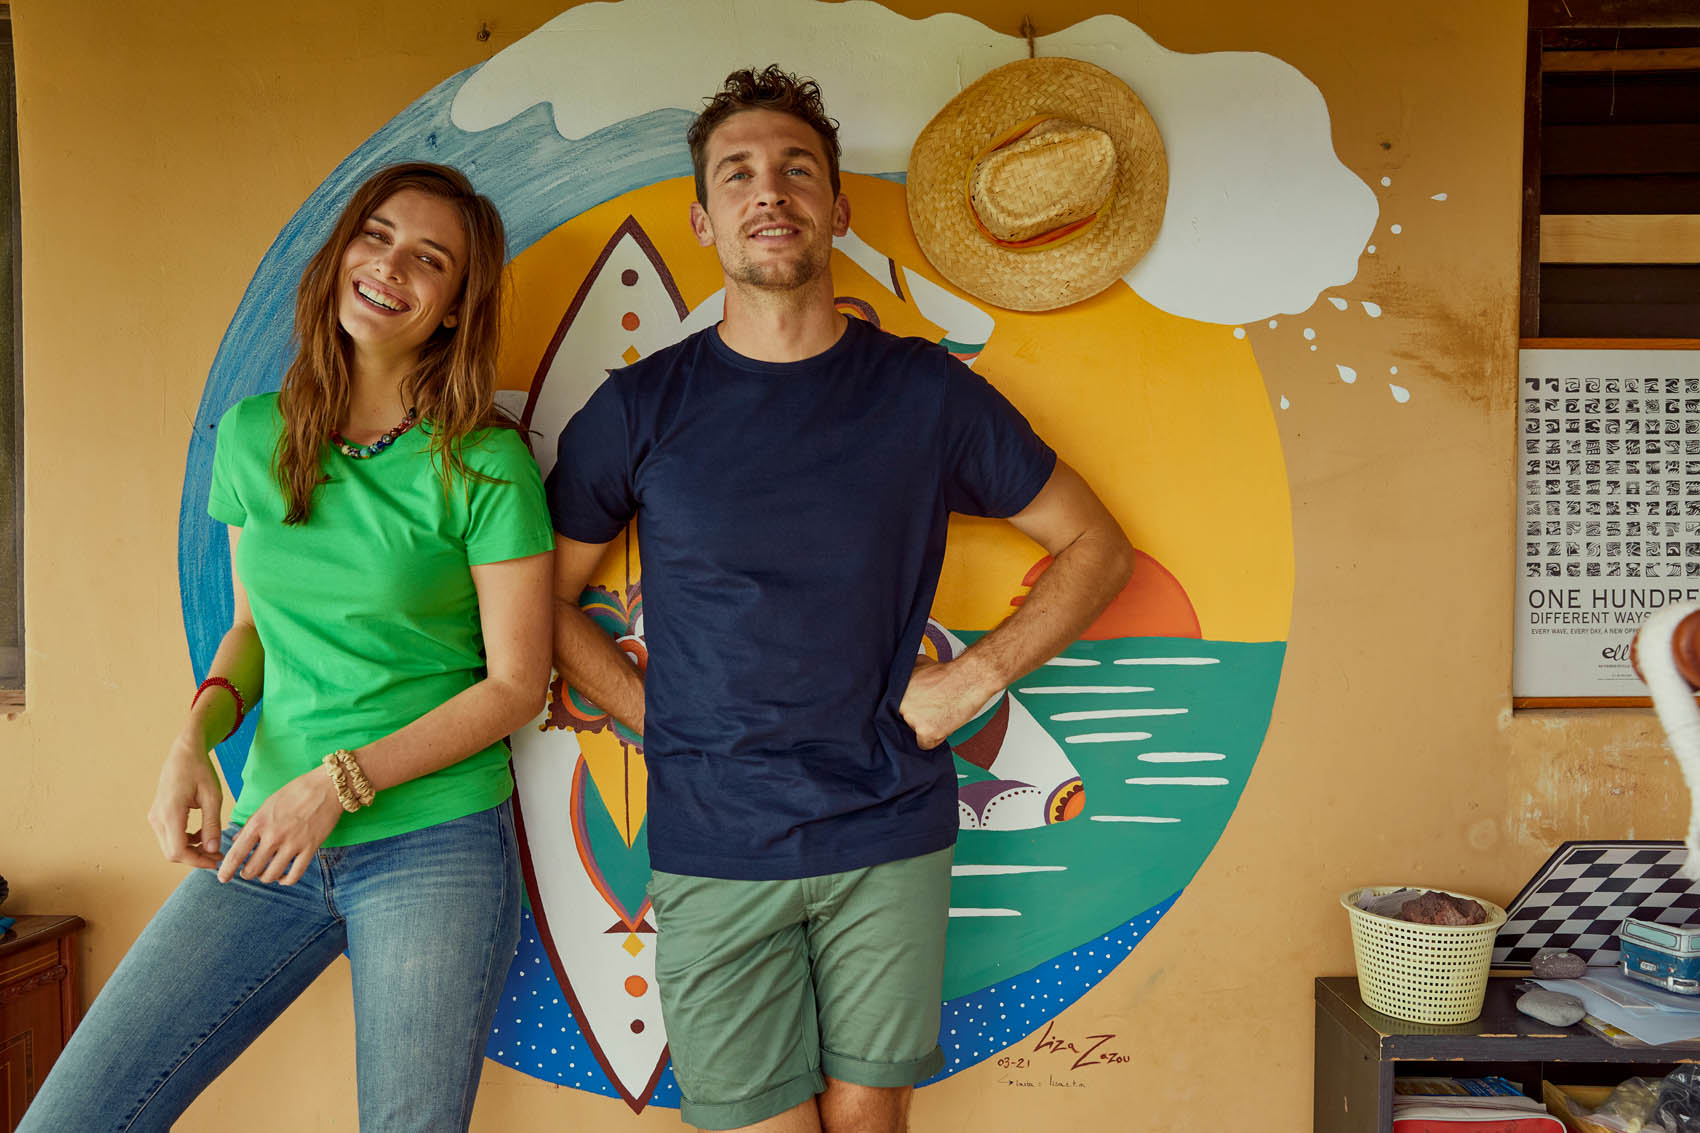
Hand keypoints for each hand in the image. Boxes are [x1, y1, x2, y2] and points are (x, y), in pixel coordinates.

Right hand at [148, 736, 224, 868]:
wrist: (183, 753)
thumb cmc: (200, 771)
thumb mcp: (212, 797)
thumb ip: (212, 824)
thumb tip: (212, 849)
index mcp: (170, 813)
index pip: (178, 851)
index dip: (197, 861)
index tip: (216, 861)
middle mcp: (157, 818)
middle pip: (172, 853)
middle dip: (195, 858)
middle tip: (218, 855)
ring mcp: (154, 817)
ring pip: (170, 847)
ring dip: (190, 850)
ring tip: (213, 845)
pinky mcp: (157, 816)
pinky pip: (169, 837)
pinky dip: (185, 841)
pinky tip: (202, 835)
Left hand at [217, 766, 341, 884]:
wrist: (327, 787)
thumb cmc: (295, 792)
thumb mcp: (267, 804)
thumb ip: (251, 824)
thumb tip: (236, 840)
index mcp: (259, 823)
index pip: (236, 853)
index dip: (226, 869)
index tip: (222, 878)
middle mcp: (273, 836)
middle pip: (252, 869)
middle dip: (247, 874)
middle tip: (248, 872)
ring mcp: (292, 844)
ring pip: (271, 875)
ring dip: (265, 878)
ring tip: (265, 874)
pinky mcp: (310, 849)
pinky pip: (295, 874)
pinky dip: (286, 880)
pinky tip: (283, 877)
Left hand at [899, 655, 998, 749]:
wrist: (968, 678)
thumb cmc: (950, 674)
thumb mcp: (920, 664)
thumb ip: (908, 675)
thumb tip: (905, 679)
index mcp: (895, 690)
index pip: (894, 709)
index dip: (908, 709)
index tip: (916, 709)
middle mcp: (900, 705)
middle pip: (904, 721)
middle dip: (918, 717)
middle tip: (931, 710)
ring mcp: (912, 719)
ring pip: (915, 732)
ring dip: (927, 727)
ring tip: (940, 714)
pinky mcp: (926, 731)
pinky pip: (925, 744)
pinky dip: (935, 738)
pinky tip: (942, 725)